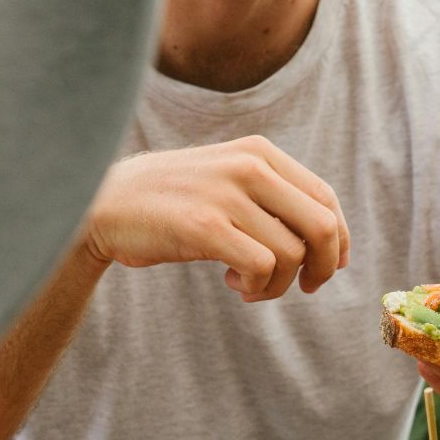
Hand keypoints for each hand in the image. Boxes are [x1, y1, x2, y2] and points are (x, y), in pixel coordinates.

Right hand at [83, 135, 349, 301]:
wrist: (101, 205)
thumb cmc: (170, 202)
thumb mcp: (227, 181)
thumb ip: (272, 198)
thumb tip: (328, 242)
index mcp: (260, 152)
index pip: (325, 196)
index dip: (338, 237)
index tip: (331, 265)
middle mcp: (250, 166)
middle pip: (322, 225)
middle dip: (323, 266)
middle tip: (306, 287)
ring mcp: (227, 194)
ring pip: (293, 253)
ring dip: (279, 284)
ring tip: (250, 285)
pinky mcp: (205, 226)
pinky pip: (262, 266)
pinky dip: (258, 286)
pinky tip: (235, 284)